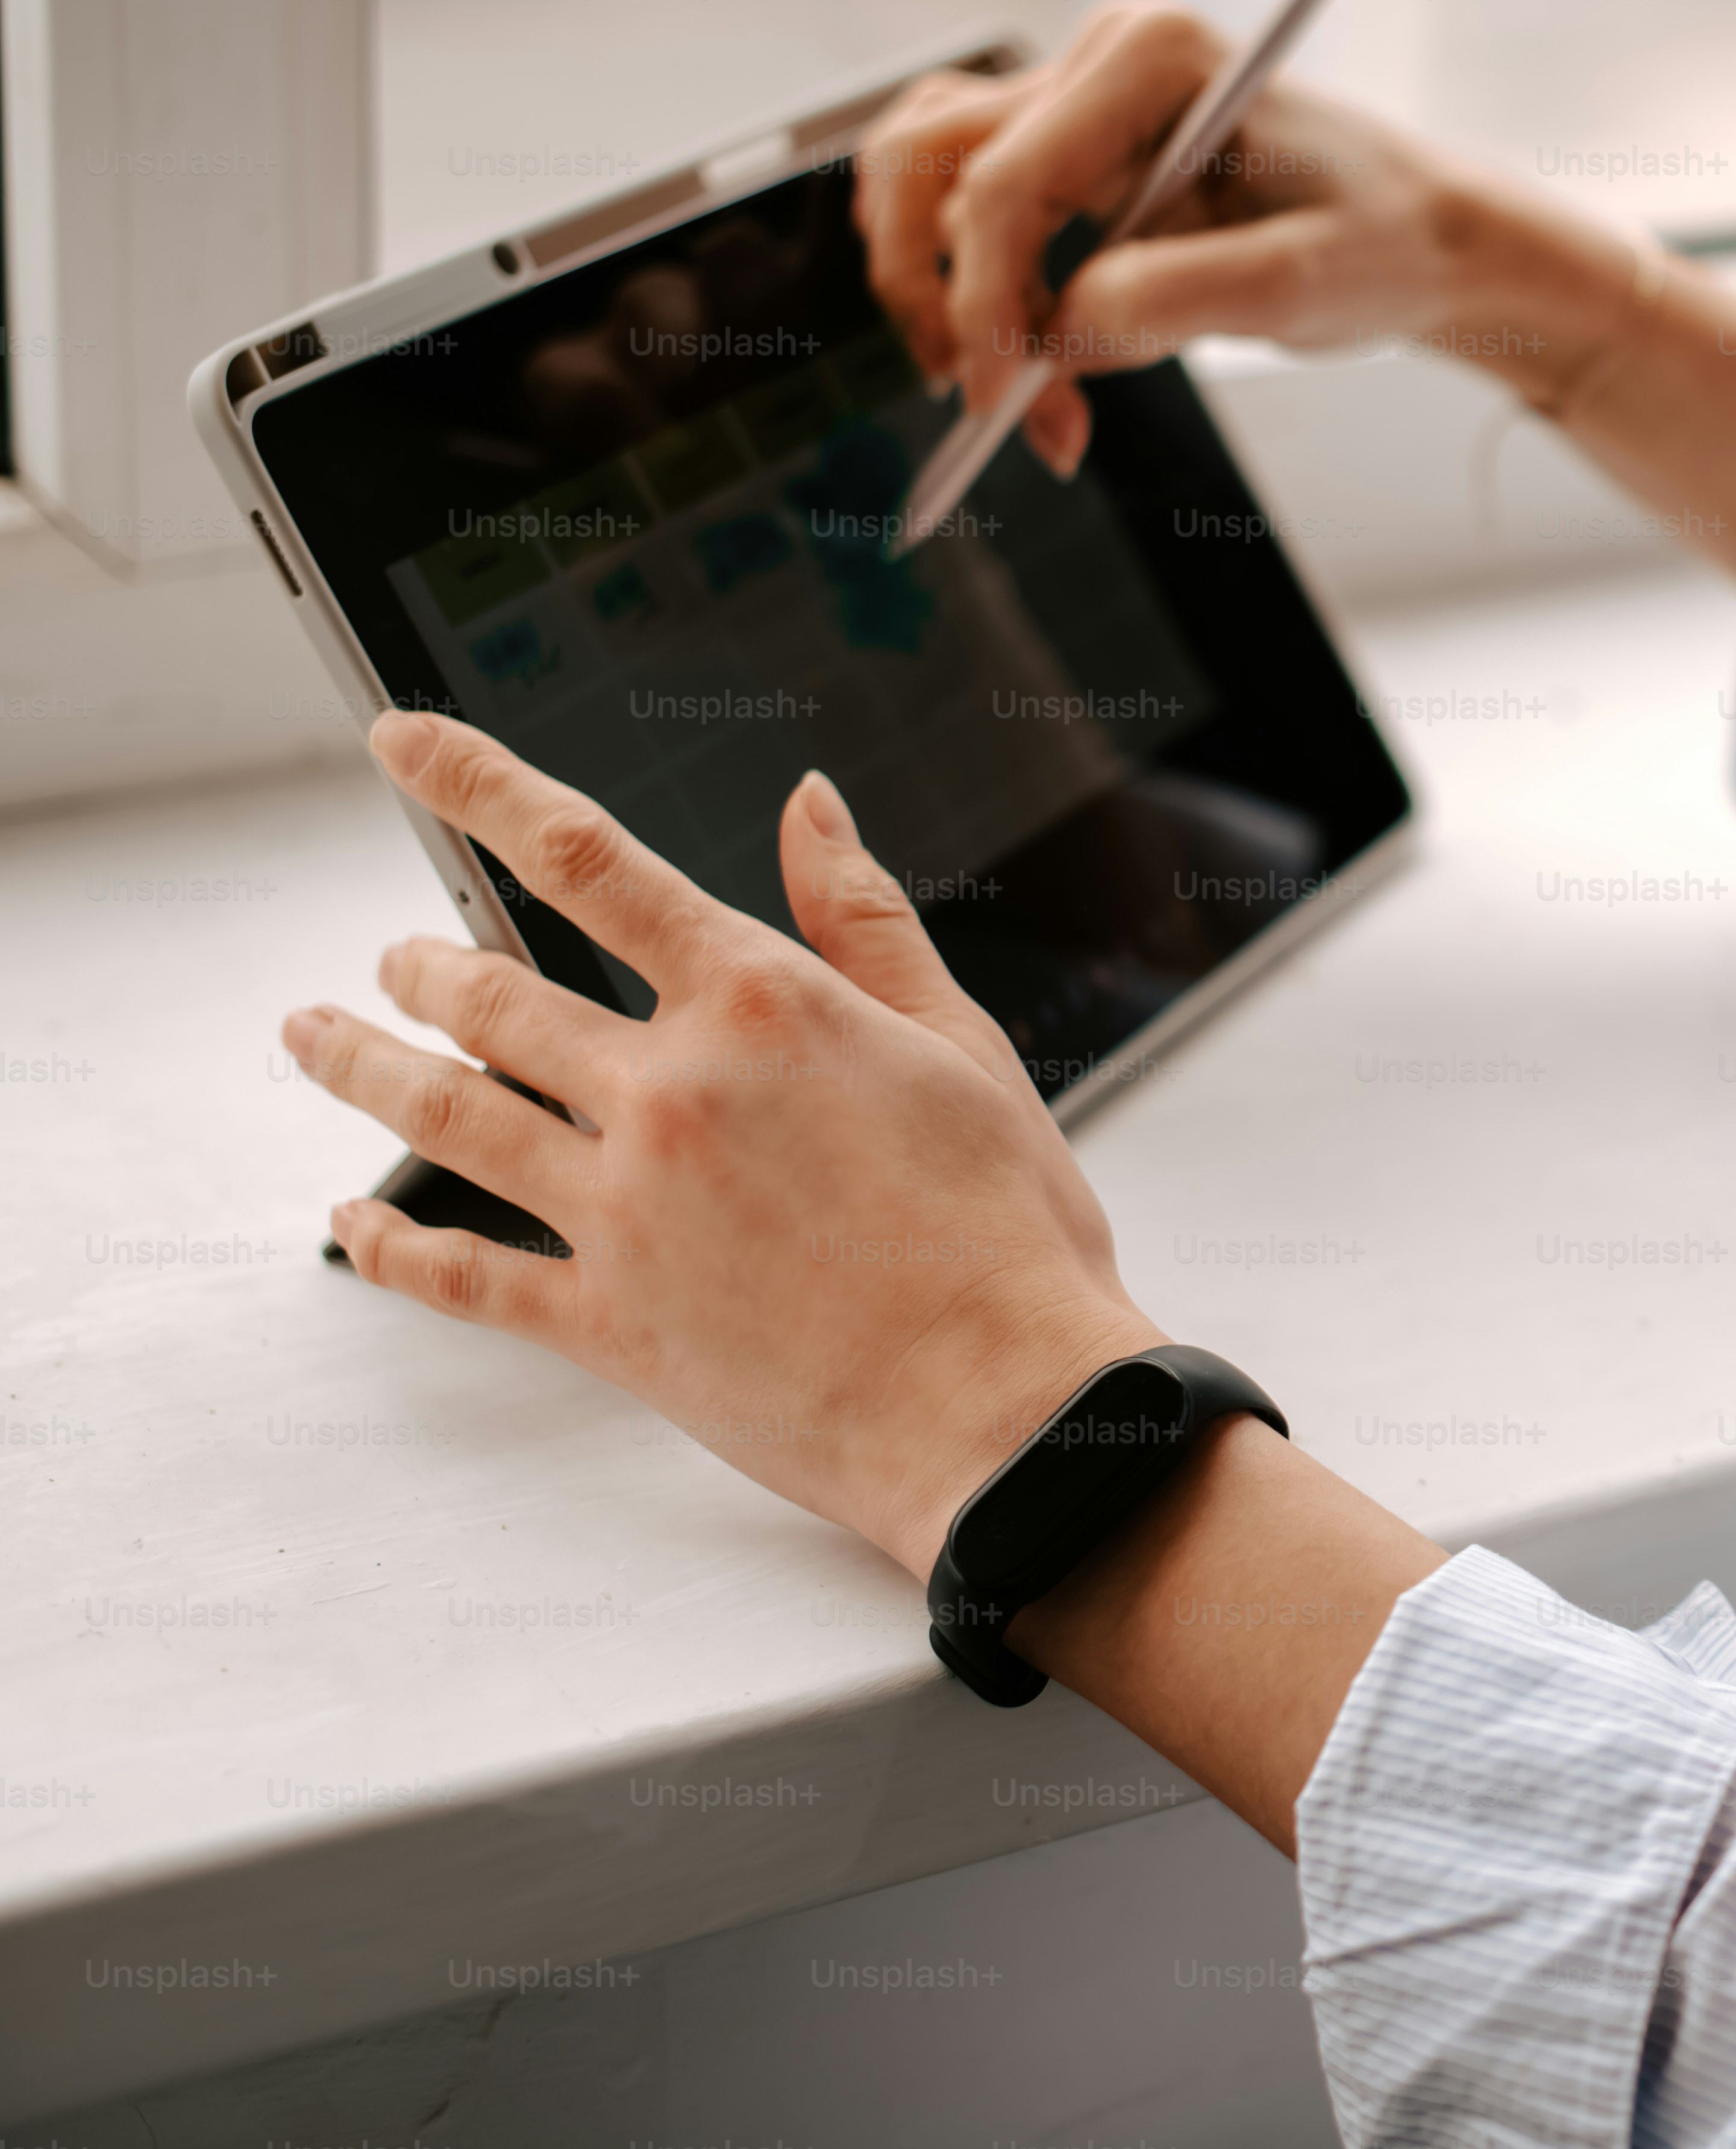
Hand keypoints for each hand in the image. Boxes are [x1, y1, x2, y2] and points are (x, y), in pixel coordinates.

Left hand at [286, 711, 1162, 1574]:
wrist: (1008, 1407)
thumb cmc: (1007, 1230)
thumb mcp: (961, 1046)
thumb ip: (867, 919)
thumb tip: (811, 805)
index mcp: (763, 1005)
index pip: (583, 858)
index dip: (476, 784)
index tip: (402, 741)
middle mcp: (672, 1092)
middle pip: (491, 995)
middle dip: (421, 967)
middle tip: (391, 960)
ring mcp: (624, 1210)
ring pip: (444, 1115)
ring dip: (361, 1066)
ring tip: (314, 1036)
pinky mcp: (607, 1321)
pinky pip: (460, 1274)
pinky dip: (389, 1245)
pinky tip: (350, 1222)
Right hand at [849, 0, 1640, 479]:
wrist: (1422, 239)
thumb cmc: (1384, 242)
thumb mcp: (1305, 283)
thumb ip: (1180, 298)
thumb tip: (1062, 331)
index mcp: (1151, 55)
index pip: (1005, 179)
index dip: (982, 301)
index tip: (1001, 402)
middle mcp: (1097, 60)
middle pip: (932, 167)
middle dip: (943, 297)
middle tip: (994, 407)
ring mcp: (1073, 102)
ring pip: (922, 178)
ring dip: (935, 292)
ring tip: (1008, 395)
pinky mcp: (1066, 156)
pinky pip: (964, 208)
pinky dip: (968, 289)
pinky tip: (1028, 363)